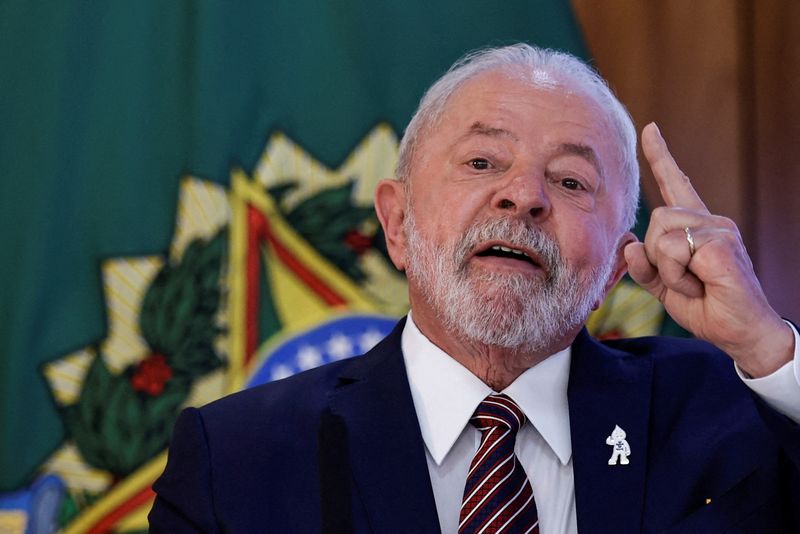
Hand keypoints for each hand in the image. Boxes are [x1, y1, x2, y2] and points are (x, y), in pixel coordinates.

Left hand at [624, 123, 793, 376]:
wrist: (739, 332)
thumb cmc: (705, 307)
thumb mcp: (663, 287)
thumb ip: (643, 266)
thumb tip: (629, 243)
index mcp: (695, 226)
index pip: (675, 184)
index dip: (660, 156)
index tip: (649, 129)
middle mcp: (710, 220)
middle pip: (656, 218)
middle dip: (657, 257)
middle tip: (683, 281)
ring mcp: (719, 230)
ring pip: (662, 235)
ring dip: (668, 270)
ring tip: (693, 284)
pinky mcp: (721, 244)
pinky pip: (675, 252)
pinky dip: (678, 277)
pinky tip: (700, 286)